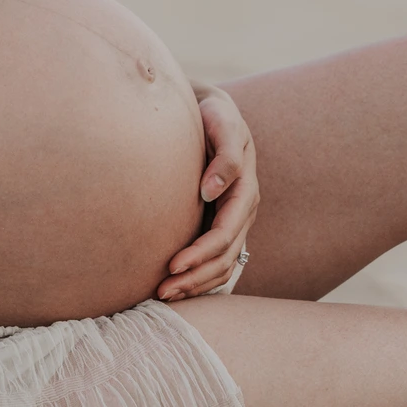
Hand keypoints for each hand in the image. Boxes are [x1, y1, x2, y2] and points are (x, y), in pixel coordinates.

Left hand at [157, 82, 258, 300]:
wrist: (211, 111)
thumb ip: (224, 157)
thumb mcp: (223, 123)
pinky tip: (176, 285)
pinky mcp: (221, 223)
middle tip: (161, 291)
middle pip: (224, 258)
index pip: (225, 234)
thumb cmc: (214, 115)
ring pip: (223, 265)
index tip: (172, 265)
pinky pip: (217, 260)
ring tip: (164, 295)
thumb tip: (210, 191)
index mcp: (245, 191)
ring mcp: (234, 220)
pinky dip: (200, 277)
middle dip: (195, 278)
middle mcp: (243, 211)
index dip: (200, 253)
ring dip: (196, 284)